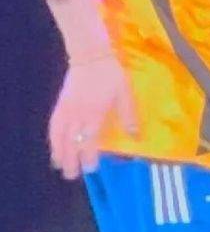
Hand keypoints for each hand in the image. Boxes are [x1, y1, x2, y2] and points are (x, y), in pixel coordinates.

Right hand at [48, 56, 138, 179]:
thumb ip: (128, 116)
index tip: (91, 168)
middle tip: (72, 175)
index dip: (88, 156)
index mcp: (95, 113)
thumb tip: (136, 136)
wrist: (90, 56)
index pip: (89, 140)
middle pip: (71, 142)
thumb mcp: (125, 93)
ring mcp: (67, 110)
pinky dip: (52, 138)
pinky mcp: (60, 104)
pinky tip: (53, 146)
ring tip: (59, 166)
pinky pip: (53, 125)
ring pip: (59, 136)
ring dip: (58, 152)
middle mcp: (79, 114)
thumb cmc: (111, 74)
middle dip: (71, 160)